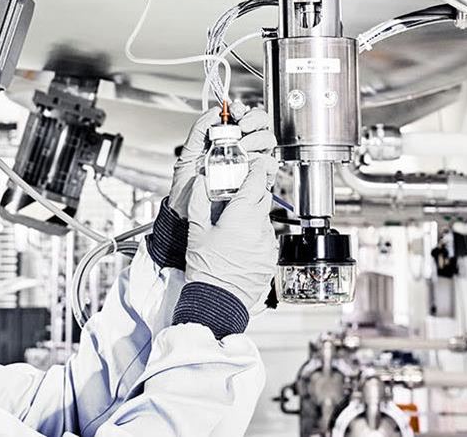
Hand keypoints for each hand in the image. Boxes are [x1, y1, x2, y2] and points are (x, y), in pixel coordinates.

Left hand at [169, 107, 274, 218]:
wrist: (188, 214)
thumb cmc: (187, 189)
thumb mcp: (188, 155)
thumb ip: (199, 131)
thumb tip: (213, 112)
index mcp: (224, 140)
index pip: (241, 116)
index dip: (241, 109)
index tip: (235, 111)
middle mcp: (240, 149)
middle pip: (260, 124)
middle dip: (254, 120)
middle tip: (243, 127)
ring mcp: (250, 164)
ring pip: (268, 141)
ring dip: (257, 139)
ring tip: (243, 147)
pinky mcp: (258, 180)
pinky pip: (271, 166)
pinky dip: (265, 160)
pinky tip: (250, 162)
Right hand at [183, 154, 278, 308]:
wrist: (217, 302)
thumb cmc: (205, 269)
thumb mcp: (196, 232)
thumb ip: (199, 202)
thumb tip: (200, 183)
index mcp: (241, 217)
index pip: (255, 183)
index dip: (256, 170)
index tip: (255, 164)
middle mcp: (259, 229)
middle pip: (263, 199)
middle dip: (253, 194)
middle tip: (240, 194)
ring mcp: (267, 245)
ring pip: (265, 221)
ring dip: (253, 219)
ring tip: (235, 230)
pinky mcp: (271, 260)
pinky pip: (267, 241)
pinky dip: (257, 238)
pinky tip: (241, 247)